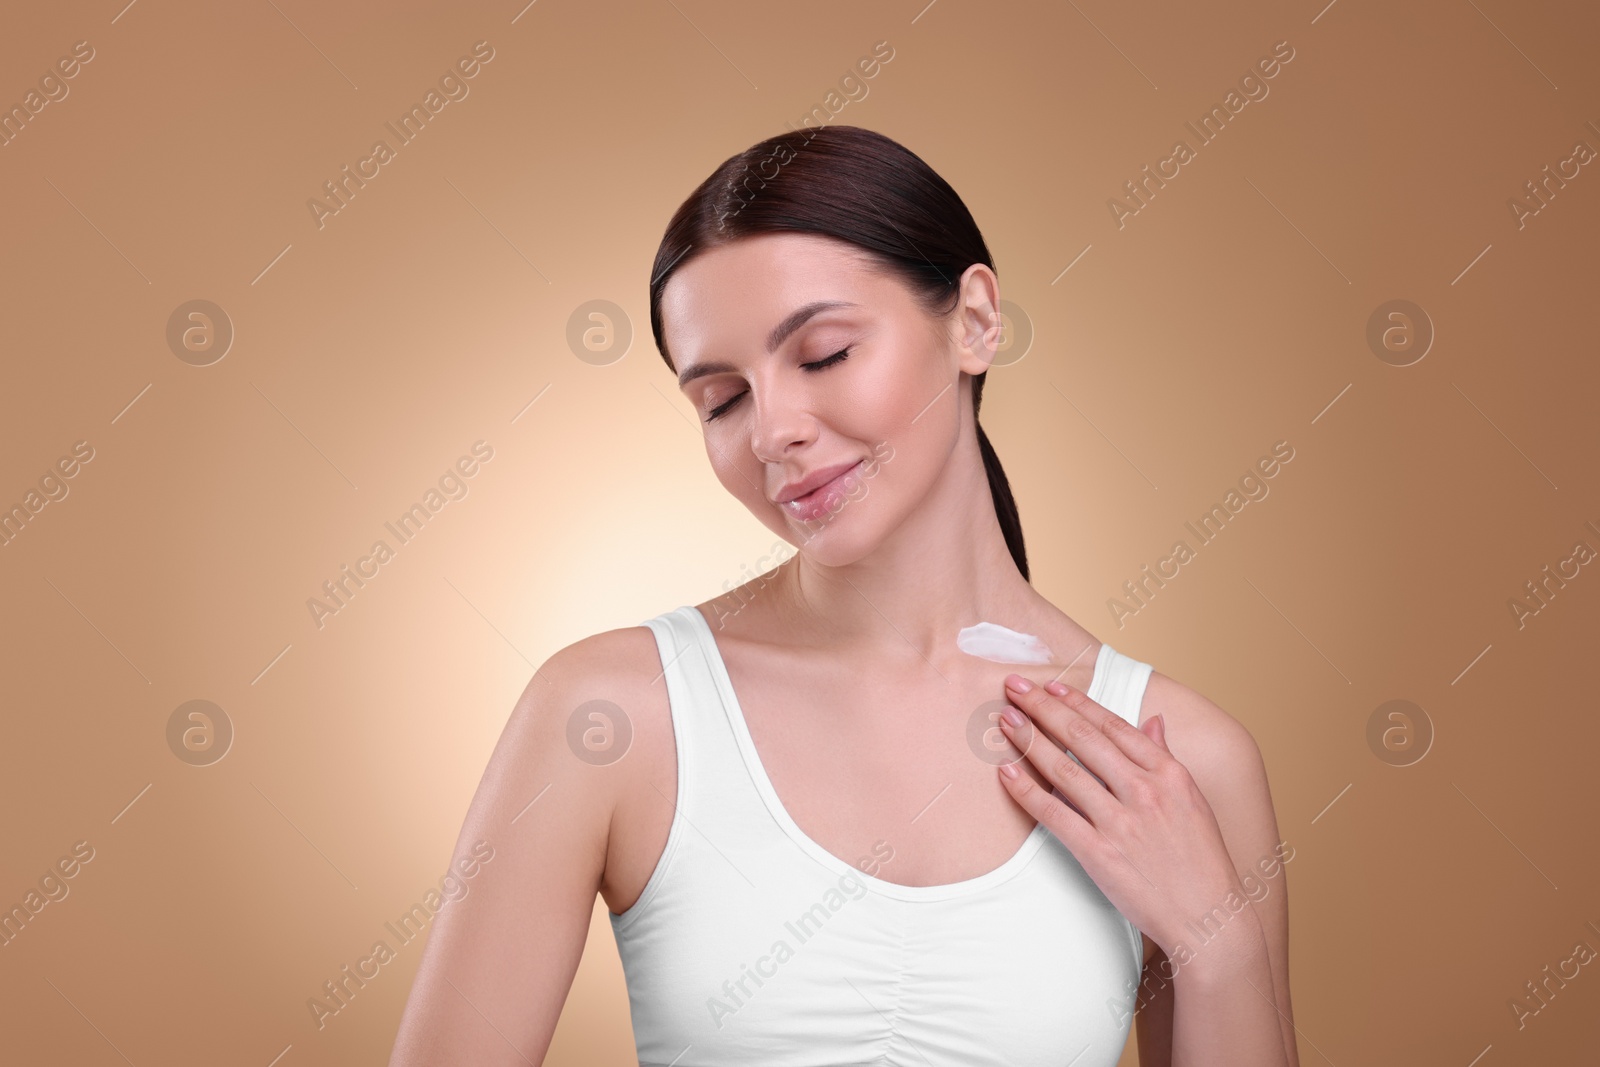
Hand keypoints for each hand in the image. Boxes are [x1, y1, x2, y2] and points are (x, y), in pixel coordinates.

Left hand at [994, 673, 1254, 967]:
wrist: (1208, 918)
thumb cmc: (1201, 861)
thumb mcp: (1193, 800)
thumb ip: (1166, 757)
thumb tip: (1153, 720)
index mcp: (1169, 773)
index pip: (1113, 726)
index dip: (1077, 702)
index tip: (1051, 686)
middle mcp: (1144, 790)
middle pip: (1082, 737)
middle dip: (1043, 707)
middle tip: (1014, 687)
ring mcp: (1121, 822)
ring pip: (1063, 769)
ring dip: (1029, 740)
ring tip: (1005, 720)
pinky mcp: (1099, 853)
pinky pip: (1053, 813)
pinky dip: (1026, 790)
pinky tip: (1007, 772)